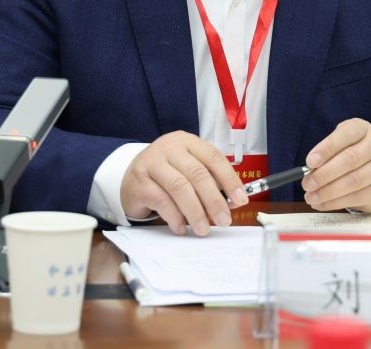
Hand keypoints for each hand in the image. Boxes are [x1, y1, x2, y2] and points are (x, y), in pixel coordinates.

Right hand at [120, 131, 248, 235]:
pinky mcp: (138, 182)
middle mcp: (169, 148)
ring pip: (180, 188)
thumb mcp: (187, 170)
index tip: (240, 199)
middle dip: (214, 200)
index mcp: (187, 142)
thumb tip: (230, 203)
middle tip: (224, 219)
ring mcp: (151, 163)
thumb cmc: (165, 175)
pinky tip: (181, 227)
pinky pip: (162, 201)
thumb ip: (207, 182)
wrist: (129, 178)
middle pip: (197, 174)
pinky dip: (175, 217)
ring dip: (195, 212)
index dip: (229, 179)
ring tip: (203, 228)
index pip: (213, 158)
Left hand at [301, 118, 370, 211]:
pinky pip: (356, 197)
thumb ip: (326, 152)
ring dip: (328, 192)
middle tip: (307, 183)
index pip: (346, 134)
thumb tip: (310, 169)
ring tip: (311, 196)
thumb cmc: (351, 149)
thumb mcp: (340, 142)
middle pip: (350, 159)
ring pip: (354, 181)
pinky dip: (335, 203)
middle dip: (325, 174)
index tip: (310, 161)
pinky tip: (321, 203)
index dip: (327, 148)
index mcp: (362, 129)